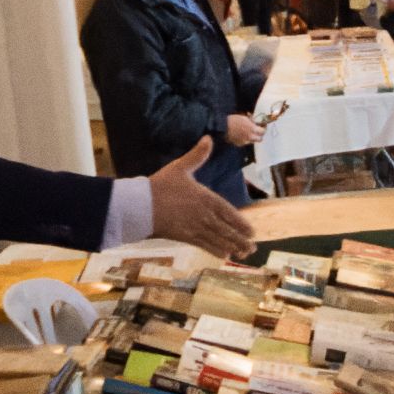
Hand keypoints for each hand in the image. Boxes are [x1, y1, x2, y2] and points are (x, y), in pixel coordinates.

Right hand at [147, 138, 255, 259]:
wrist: (140, 205)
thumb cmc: (160, 185)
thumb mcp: (180, 167)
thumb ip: (197, 155)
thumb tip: (208, 138)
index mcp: (205, 198)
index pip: (228, 212)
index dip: (241, 223)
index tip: (251, 231)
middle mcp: (204, 215)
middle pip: (226, 229)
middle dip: (241, 239)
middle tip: (253, 247)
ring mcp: (195, 227)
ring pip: (218, 239)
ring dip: (232, 247)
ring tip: (244, 254)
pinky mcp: (185, 237)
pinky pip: (204, 245)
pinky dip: (215, 251)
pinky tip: (224, 256)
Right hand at [222, 113, 266, 147]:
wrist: (222, 127)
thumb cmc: (233, 120)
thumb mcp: (244, 118)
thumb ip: (252, 122)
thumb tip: (255, 122)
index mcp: (252, 129)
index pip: (263, 131)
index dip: (263, 128)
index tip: (262, 126)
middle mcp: (250, 137)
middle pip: (260, 139)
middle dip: (259, 135)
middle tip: (257, 131)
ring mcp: (244, 142)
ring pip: (252, 141)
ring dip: (252, 137)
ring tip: (247, 132)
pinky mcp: (239, 144)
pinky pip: (245, 142)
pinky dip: (245, 139)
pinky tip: (240, 134)